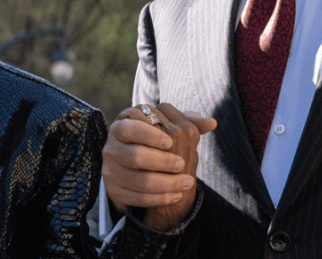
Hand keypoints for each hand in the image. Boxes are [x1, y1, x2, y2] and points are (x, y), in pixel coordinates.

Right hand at [102, 103, 215, 231]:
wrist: (136, 167)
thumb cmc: (154, 142)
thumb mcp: (165, 128)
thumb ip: (187, 122)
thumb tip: (211, 122)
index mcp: (121, 127)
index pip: (130, 128)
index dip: (149, 135)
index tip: (170, 142)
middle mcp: (111, 147)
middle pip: (134, 157)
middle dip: (162, 162)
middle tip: (181, 163)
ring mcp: (110, 169)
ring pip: (138, 181)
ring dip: (166, 183)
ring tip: (187, 182)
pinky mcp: (113, 189)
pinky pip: (137, 199)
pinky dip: (160, 199)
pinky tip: (176, 195)